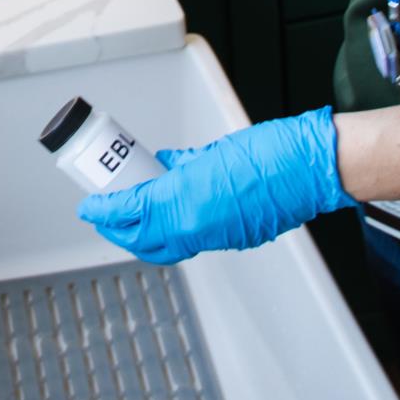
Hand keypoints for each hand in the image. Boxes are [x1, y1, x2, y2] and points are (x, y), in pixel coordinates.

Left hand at [76, 108, 354, 263]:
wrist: (309, 167)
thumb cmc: (269, 151)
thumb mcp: (210, 152)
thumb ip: (182, 164)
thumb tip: (163, 166)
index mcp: (185, 199)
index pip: (130, 210)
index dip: (105, 210)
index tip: (90, 204)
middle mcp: (197, 226)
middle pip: (143, 239)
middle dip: (119, 230)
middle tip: (104, 215)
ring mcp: (216, 237)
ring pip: (166, 247)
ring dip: (144, 238)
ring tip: (131, 220)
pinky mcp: (234, 239)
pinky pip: (192, 243)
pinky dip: (174, 235)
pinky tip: (170, 220)